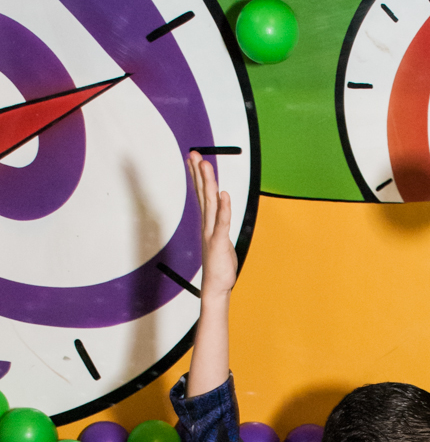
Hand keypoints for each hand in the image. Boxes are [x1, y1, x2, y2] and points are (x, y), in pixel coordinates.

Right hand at [188, 150, 237, 299]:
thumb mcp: (220, 241)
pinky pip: (222, 223)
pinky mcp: (219, 243)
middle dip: (199, 173)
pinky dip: (224, 208)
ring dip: (208, 183)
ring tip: (205, 165)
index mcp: (208, 224)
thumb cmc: (219, 265)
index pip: (202, 195)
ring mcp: (212, 233)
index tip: (193, 159)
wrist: (216, 287)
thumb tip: (220, 213)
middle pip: (203, 194)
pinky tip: (223, 194)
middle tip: (194, 153)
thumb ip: (219, 226)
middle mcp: (207, 225)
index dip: (197, 176)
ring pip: (210, 204)